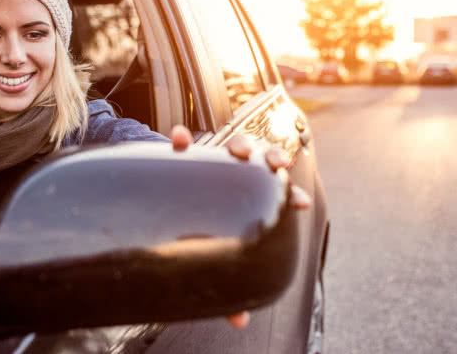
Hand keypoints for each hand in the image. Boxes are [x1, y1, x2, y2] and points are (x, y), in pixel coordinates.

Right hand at [169, 125, 311, 328]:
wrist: (155, 204)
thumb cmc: (195, 231)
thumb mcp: (211, 255)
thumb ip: (226, 279)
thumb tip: (238, 320)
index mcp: (246, 197)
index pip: (275, 193)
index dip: (291, 194)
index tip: (301, 202)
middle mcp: (232, 177)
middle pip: (260, 160)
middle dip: (270, 157)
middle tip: (271, 166)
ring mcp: (209, 164)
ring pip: (232, 143)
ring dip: (239, 143)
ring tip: (237, 151)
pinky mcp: (180, 156)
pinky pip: (181, 141)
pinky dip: (181, 138)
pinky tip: (179, 140)